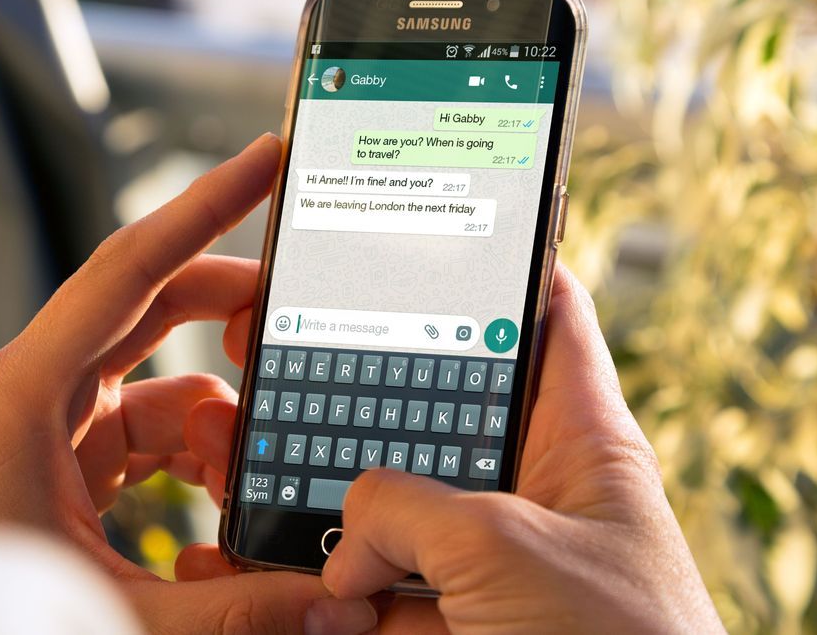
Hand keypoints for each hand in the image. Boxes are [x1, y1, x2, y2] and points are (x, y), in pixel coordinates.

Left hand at [0, 135, 376, 634]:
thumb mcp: (110, 608)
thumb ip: (227, 606)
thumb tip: (331, 608)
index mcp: (26, 394)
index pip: (128, 271)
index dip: (201, 209)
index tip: (260, 161)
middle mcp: (36, 388)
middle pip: (153, 306)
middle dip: (230, 311)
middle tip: (297, 320)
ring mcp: (50, 417)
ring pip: (162, 379)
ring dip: (219, 419)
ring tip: (249, 480)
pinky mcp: (64, 451)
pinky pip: (148, 423)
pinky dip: (194, 452)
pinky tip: (218, 498)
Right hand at [183, 266, 722, 633]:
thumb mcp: (505, 548)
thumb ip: (406, 509)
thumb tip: (345, 532)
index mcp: (578, 441)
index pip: (547, 315)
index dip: (495, 259)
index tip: (425, 223)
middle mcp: (527, 493)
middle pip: (435, 407)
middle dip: (356, 381)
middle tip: (279, 336)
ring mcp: (481, 563)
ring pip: (386, 505)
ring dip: (315, 485)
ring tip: (238, 437)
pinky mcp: (442, 624)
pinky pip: (367, 586)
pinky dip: (313, 579)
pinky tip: (252, 550)